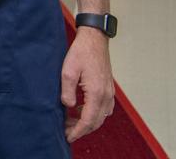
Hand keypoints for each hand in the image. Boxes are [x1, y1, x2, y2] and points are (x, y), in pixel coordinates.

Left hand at [60, 28, 114, 142]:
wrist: (94, 39)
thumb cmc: (81, 52)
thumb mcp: (68, 71)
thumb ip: (67, 91)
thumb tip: (68, 106)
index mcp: (97, 93)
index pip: (88, 121)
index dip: (77, 131)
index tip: (68, 137)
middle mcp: (106, 95)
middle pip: (96, 122)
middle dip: (81, 130)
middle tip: (66, 131)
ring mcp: (109, 92)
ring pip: (101, 116)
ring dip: (87, 122)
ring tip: (71, 121)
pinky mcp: (109, 88)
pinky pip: (104, 108)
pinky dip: (93, 114)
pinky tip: (81, 110)